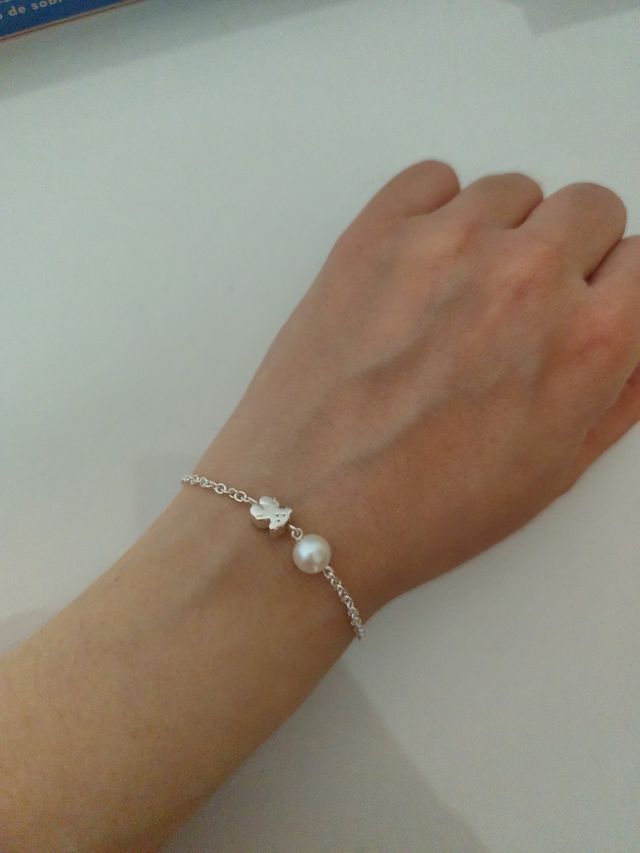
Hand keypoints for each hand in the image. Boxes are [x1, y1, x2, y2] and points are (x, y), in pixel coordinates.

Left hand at [201, 161, 639, 614]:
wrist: (308, 510)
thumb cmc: (421, 511)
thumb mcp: (553, 471)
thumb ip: (617, 393)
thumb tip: (634, 343)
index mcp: (586, 342)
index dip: (614, 286)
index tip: (588, 303)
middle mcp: (525, 278)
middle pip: (586, 208)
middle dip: (569, 252)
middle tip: (523, 306)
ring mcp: (444, 247)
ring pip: (511, 190)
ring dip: (501, 232)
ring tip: (460, 296)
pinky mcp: (372, 236)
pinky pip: (431, 178)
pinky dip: (435, 210)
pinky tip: (420, 268)